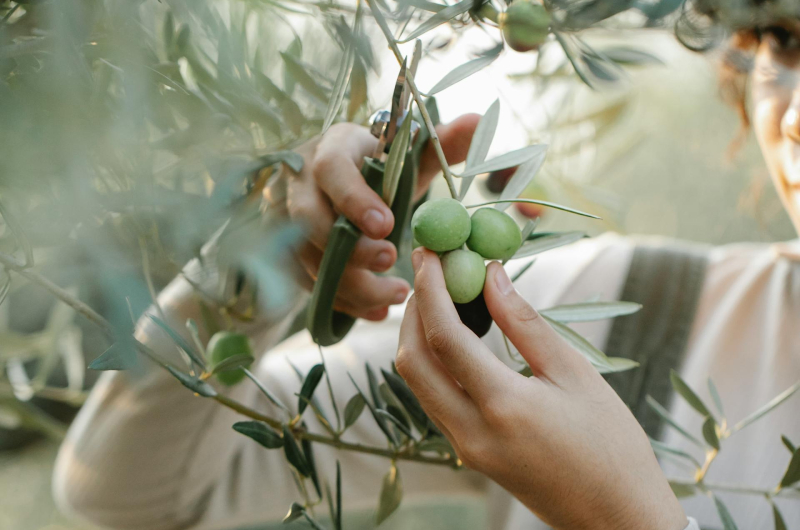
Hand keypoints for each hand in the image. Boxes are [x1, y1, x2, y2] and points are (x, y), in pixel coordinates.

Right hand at [271, 115, 478, 320]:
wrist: (347, 181)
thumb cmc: (381, 166)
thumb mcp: (411, 153)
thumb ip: (444, 141)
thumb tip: (478, 120)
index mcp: (332, 148)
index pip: (330, 169)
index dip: (354, 199)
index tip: (388, 225)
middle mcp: (301, 182)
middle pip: (308, 220)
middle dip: (349, 248)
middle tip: (390, 261)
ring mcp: (288, 220)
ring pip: (307, 259)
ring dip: (351, 284)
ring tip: (396, 295)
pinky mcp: (290, 252)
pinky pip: (309, 284)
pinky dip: (344, 302)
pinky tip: (377, 311)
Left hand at [396, 248, 687, 529]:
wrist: (616, 519)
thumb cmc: (611, 445)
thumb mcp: (575, 375)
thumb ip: (525, 324)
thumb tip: (492, 276)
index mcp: (503, 407)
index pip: (444, 338)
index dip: (430, 289)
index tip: (430, 253)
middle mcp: (471, 431)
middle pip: (412, 361)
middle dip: (413, 310)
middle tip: (430, 271)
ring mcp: (465, 447)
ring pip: (417, 382)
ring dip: (418, 335)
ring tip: (441, 295)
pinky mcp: (468, 454)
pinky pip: (434, 400)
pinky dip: (433, 362)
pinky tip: (454, 337)